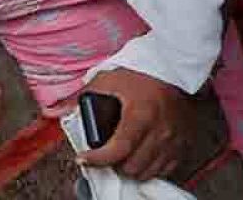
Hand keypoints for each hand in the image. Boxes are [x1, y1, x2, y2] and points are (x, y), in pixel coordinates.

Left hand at [75, 69, 193, 180]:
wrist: (171, 70)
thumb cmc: (140, 74)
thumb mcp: (108, 79)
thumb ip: (84, 95)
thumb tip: (61, 110)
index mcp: (141, 114)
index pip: (118, 150)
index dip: (97, 160)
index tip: (84, 158)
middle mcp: (160, 131)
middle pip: (131, 167)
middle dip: (114, 163)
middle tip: (106, 152)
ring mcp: (173, 141)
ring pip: (146, 173)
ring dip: (131, 167)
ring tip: (122, 154)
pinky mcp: (182, 145)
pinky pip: (163, 170)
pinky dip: (149, 167)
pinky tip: (140, 154)